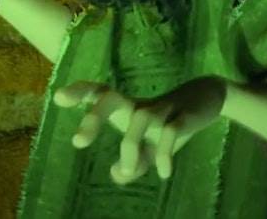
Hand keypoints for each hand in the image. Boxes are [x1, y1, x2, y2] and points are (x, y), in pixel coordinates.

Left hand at [53, 76, 226, 183]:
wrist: (207, 100)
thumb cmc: (167, 123)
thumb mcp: (148, 148)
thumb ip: (132, 164)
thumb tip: (116, 174)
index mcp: (126, 108)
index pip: (98, 93)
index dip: (79, 92)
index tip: (58, 98)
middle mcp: (139, 104)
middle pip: (111, 97)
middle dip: (94, 116)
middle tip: (79, 142)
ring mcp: (162, 107)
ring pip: (140, 118)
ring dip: (130, 147)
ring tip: (128, 171)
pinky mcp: (183, 115)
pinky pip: (170, 131)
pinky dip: (163, 154)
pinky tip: (163, 172)